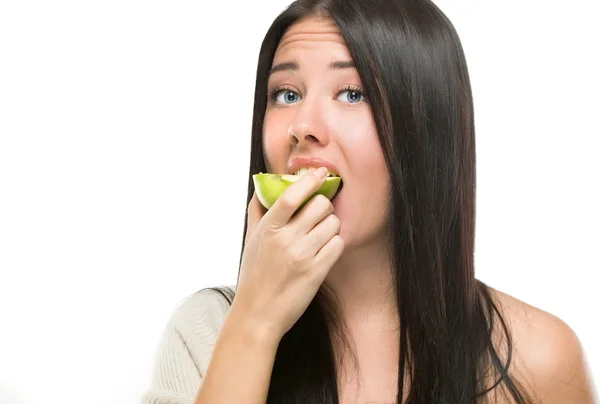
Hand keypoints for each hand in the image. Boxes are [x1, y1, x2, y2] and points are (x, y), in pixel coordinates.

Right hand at [232, 168, 343, 340]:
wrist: (258, 314)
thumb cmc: (254, 275)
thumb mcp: (250, 239)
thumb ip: (257, 210)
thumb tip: (263, 185)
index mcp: (268, 228)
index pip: (291, 195)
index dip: (309, 180)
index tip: (319, 172)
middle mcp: (285, 240)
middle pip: (320, 205)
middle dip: (324, 207)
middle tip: (319, 215)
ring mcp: (302, 256)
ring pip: (333, 224)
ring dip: (330, 227)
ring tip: (320, 236)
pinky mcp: (317, 272)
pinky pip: (338, 245)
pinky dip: (334, 245)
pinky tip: (324, 251)